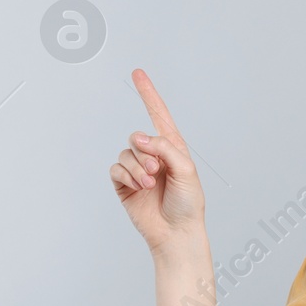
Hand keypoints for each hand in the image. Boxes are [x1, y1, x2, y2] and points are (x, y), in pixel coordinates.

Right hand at [111, 69, 206, 254]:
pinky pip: (116, 168)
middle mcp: (153, 155)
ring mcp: (137, 170)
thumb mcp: (186, 170)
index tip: (138, 73)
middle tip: (156, 171)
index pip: (158, 114)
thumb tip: (139, 138)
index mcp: (172, 147)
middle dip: (145, 152)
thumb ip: (165, 148)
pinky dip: (126, 176)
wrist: (176, 232)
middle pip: (137, 136)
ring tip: (149, 184)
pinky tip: (138, 188)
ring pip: (126, 153)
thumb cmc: (188, 203)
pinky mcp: (124, 185)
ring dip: (137, 167)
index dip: (148, 93)